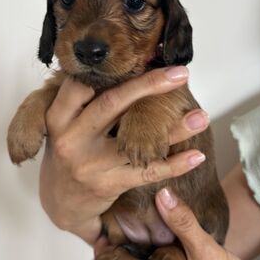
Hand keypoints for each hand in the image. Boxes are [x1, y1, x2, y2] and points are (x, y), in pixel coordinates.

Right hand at [39, 66, 209, 244]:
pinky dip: (174, 165)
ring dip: (173, 129)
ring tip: (201, 117)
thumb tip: (126, 68)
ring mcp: (89, 163)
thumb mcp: (65, 125)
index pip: (82, 84)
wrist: (61, 201)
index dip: (113, 71)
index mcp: (59, 117)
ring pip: (136, 140)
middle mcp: (71, 138)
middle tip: (181, 74)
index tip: (144, 58)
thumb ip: (85, 100)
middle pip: (112, 103)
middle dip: (148, 85)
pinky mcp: (107, 184)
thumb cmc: (70, 152)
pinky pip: (146, 173)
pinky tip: (196, 156)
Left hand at [95, 189, 259, 259]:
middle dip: (118, 239)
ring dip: (138, 237)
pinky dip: (157, 239)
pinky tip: (166, 220)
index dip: (101, 254)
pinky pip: (159, 255)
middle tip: (119, 211)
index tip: (104, 226)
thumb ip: (183, 224)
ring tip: (139, 210)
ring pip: (141, 259)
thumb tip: (164, 197)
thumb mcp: (205, 253)